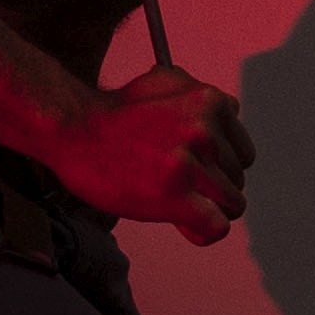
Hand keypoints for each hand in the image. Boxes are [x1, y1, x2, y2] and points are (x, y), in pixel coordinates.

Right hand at [55, 65, 255, 244]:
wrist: (72, 128)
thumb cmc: (113, 111)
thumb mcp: (164, 82)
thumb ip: (200, 95)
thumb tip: (229, 109)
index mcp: (209, 101)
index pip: (242, 149)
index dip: (221, 166)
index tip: (199, 173)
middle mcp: (206, 130)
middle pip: (237, 178)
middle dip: (212, 189)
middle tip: (180, 190)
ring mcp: (192, 163)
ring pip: (232, 204)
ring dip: (207, 210)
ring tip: (178, 206)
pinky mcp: (176, 195)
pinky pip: (217, 226)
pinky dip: (204, 232)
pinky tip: (185, 227)